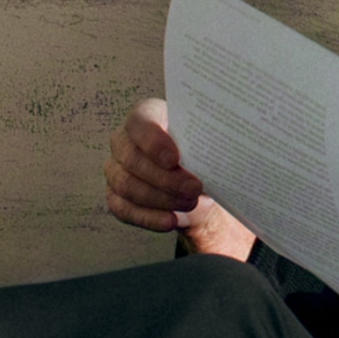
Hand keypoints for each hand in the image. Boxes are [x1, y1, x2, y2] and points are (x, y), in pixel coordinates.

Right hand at [103, 97, 255, 259]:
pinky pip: (124, 209)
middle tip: (194, 188)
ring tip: (189, 203)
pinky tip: (170, 220)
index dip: (154, 141)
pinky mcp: (116, 197)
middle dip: (165, 178)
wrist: (198, 188)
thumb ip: (208, 141)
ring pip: (126, 185)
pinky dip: (149, 218)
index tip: (175, 159)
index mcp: (147, 117)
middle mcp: (124, 141)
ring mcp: (115, 169)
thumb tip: (222, 147)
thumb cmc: (202, 156)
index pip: (140, 121)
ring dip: (160, 198)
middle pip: (131, 158)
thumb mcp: (209, 145)